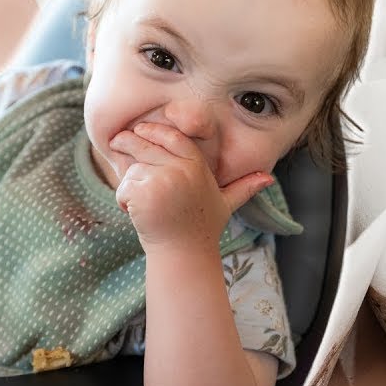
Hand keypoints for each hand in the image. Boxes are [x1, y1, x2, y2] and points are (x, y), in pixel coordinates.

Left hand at [111, 122, 273, 253]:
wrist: (185, 255)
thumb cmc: (201, 229)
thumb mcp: (225, 204)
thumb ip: (244, 188)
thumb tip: (268, 178)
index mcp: (197, 165)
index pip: (173, 137)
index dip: (154, 130)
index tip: (139, 130)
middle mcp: (181, 169)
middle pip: (145, 144)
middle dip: (127, 142)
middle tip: (116, 142)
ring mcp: (163, 180)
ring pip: (132, 169)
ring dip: (129, 186)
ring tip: (142, 205)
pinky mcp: (145, 193)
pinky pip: (124, 187)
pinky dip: (123, 201)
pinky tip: (136, 214)